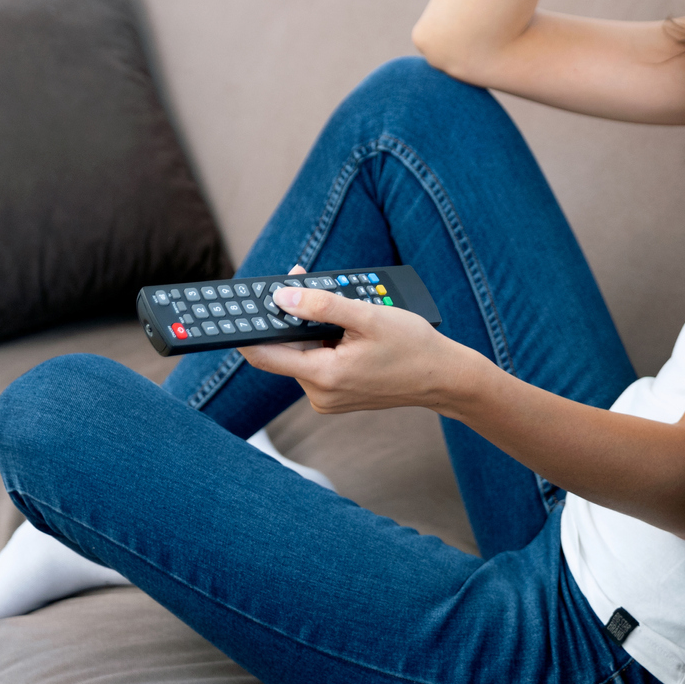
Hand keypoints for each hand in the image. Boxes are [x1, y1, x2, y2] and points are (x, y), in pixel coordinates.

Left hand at [239, 270, 484, 413]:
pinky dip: (325, 344)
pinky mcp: (337, 397)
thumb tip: (282, 296)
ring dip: (312, 330)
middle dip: (293, 318)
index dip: (248, 329)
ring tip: (343, 312)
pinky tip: (347, 330)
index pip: (264, 354)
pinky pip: (319, 365)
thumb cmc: (413, 346)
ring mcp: (328, 398)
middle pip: (287, 350)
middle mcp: (320, 394)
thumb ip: (322, 305)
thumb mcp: (368, 316)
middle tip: (305, 284)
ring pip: (303, 356)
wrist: (444, 377)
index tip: (241, 307)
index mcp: (324, 376)